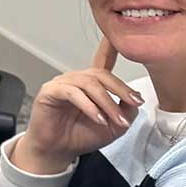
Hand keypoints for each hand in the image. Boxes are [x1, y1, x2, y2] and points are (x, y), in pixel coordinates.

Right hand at [14, 38, 142, 173]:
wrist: (59, 151)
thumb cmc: (82, 136)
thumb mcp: (115, 126)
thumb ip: (127, 110)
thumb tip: (135, 98)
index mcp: (91, 85)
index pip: (102, 61)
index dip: (109, 48)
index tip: (117, 36)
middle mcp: (76, 80)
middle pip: (101, 74)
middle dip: (121, 89)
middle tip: (134, 104)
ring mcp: (62, 84)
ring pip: (89, 84)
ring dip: (107, 102)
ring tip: (114, 120)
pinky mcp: (50, 92)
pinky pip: (73, 93)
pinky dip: (88, 106)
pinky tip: (96, 118)